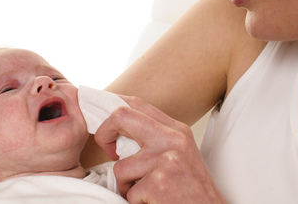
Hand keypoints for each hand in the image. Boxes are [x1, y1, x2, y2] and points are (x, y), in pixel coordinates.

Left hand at [95, 95, 226, 203]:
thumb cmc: (192, 189)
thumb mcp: (179, 154)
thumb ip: (155, 138)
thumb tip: (119, 129)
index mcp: (177, 129)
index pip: (136, 104)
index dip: (113, 112)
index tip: (107, 129)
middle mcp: (172, 138)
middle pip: (121, 116)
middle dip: (104, 133)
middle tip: (108, 151)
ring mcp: (166, 159)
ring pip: (120, 166)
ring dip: (126, 185)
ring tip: (146, 192)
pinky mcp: (159, 182)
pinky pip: (128, 191)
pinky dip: (136, 202)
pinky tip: (154, 202)